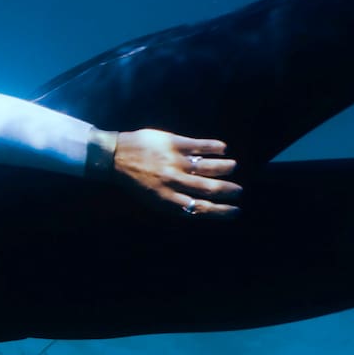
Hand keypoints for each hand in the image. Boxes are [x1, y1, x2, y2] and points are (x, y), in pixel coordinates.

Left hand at [113, 129, 241, 217]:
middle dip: (229, 190)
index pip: (201, 208)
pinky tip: (223, 149)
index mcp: (167, 200)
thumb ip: (176, 202)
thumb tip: (201, 207)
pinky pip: (201, 145)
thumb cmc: (134, 181)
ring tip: (232, 167)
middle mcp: (173, 182)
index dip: (222, 211)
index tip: (236, 211)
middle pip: (209, 188)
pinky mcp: (174, 143)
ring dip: (225, 167)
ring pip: (209, 166)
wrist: (114, 156)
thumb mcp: (152, 199)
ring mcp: (174, 162)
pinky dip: (216, 147)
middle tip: (239, 190)